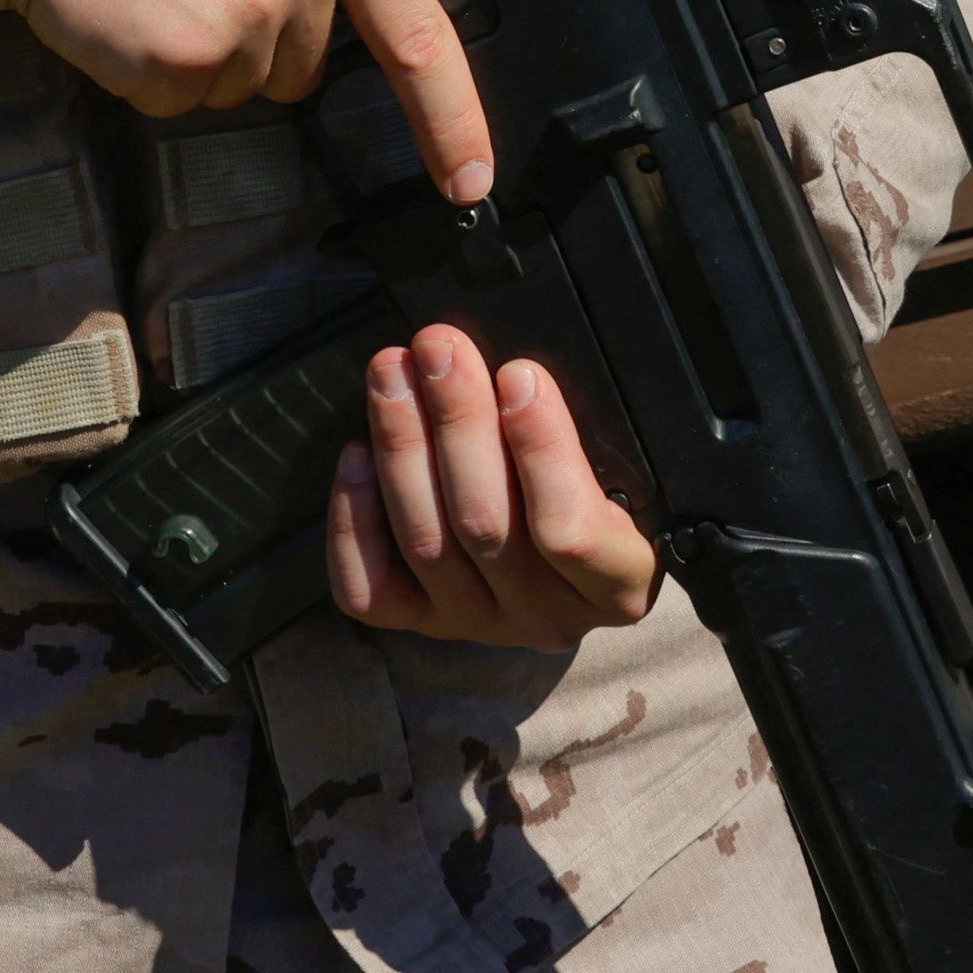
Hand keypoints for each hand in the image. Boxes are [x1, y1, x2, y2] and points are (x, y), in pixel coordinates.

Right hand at [0, 0, 496, 202]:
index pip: (419, 28)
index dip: (452, 116)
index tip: (471, 178)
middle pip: (303, 57)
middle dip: (249, 30)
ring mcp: (252, 11)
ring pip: (238, 82)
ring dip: (192, 47)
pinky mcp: (190, 58)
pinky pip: (178, 98)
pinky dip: (142, 68)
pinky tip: (110, 1)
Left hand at [322, 324, 663, 646]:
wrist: (564, 563)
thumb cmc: (596, 495)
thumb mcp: (617, 468)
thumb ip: (576, 435)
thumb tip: (512, 372)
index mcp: (618, 583)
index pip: (574, 532)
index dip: (542, 451)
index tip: (519, 374)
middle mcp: (547, 617)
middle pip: (486, 526)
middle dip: (456, 422)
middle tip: (438, 348)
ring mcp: (479, 624)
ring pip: (426, 542)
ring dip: (401, 446)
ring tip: (392, 374)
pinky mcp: (421, 624)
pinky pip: (370, 588)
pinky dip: (354, 520)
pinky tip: (357, 456)